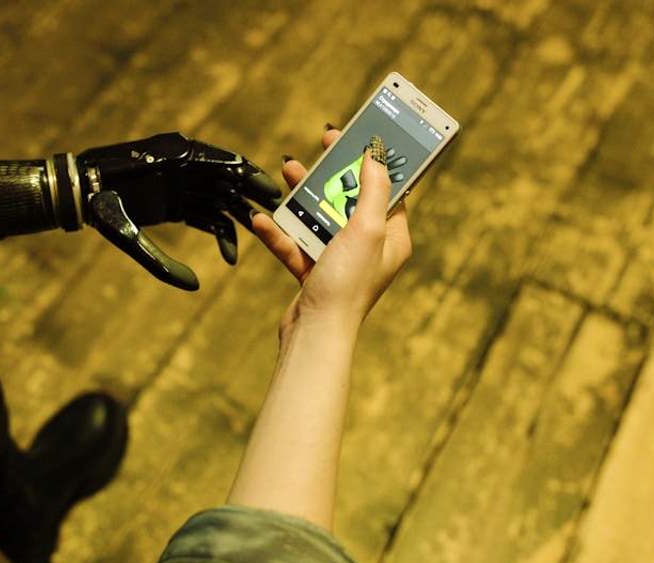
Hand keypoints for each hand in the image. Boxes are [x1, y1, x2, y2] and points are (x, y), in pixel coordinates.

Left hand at [79, 132, 280, 257]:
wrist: (75, 195)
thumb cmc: (99, 206)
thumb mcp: (127, 234)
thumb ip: (160, 262)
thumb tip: (195, 286)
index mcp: (177, 158)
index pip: (224, 163)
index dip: (251, 177)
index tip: (273, 192)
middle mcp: (182, 167)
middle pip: (227, 180)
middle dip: (252, 197)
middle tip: (277, 214)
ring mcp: (178, 184)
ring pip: (218, 198)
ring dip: (237, 217)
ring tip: (259, 237)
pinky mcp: (172, 201)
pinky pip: (202, 213)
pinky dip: (217, 230)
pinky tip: (229, 252)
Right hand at [252, 129, 411, 332]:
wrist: (316, 333)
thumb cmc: (348, 285)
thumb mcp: (368, 228)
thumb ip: (373, 189)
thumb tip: (376, 155)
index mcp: (391, 238)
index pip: (387, 190)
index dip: (372, 162)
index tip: (357, 138)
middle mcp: (368, 248)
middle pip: (350, 200)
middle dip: (332, 175)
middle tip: (320, 149)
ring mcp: (340, 261)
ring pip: (320, 218)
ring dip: (302, 197)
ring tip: (286, 172)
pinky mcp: (313, 273)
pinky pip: (295, 244)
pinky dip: (279, 231)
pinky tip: (261, 219)